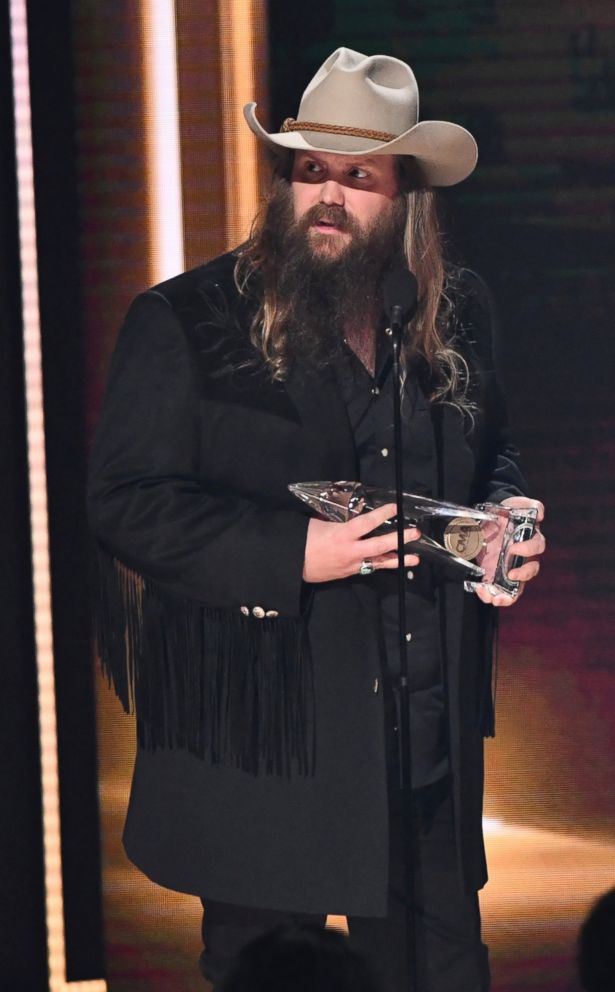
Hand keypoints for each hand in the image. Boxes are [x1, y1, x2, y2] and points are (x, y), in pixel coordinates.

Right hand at [303, 502, 420, 583]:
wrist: (293, 565)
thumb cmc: (303, 540)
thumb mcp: (318, 523)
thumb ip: (336, 517)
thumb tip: (349, 509)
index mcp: (342, 535)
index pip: (367, 523)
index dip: (382, 515)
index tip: (395, 507)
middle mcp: (351, 551)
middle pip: (380, 545)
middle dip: (399, 539)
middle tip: (415, 533)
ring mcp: (352, 564)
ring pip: (380, 562)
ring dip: (399, 560)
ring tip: (416, 559)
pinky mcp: (350, 573)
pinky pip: (370, 568)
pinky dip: (382, 564)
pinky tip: (393, 562)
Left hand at [474, 496, 545, 606]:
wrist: (494, 516)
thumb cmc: (510, 511)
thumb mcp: (518, 503)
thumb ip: (531, 505)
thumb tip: (540, 514)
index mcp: (531, 540)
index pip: (537, 547)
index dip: (528, 550)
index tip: (513, 548)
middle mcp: (525, 557)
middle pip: (531, 570)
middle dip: (522, 575)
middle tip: (510, 574)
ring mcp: (513, 567)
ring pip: (518, 586)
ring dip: (508, 595)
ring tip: (496, 598)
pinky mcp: (499, 575)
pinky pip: (502, 590)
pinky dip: (493, 595)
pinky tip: (483, 594)